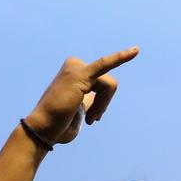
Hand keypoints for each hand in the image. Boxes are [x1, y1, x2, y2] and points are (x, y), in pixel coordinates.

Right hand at [24, 47, 138, 145]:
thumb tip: (99, 99)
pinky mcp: (81, 74)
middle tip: (91, 120)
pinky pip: (106, 64)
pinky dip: (122, 57)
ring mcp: (77, 67)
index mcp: (75, 73)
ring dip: (102, 105)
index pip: (102, 86)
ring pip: (109, 85)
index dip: (101, 104)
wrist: (44, 129)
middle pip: (108, 84)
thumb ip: (89, 101)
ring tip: (88, 118)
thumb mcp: (78, 111)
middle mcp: (74, 66)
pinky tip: (135, 51)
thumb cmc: (58, 125)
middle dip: (103, 104)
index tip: (92, 118)